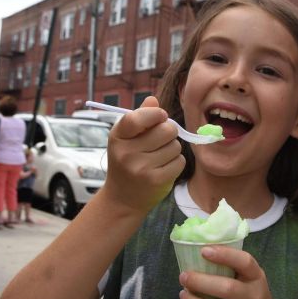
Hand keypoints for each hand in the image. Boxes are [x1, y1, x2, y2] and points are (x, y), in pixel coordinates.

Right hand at [100, 96, 184, 214]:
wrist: (122, 199)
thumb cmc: (126, 162)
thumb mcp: (126, 138)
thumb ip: (140, 117)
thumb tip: (153, 100)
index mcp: (118, 136)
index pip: (137, 118)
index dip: (155, 114)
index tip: (161, 116)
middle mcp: (127, 152)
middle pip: (166, 130)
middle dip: (169, 132)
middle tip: (162, 140)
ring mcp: (141, 168)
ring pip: (175, 146)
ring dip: (172, 149)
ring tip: (159, 156)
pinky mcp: (156, 181)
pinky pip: (179, 161)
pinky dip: (176, 163)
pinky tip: (164, 167)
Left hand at [178, 246, 290, 298]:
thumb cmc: (250, 297)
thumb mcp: (250, 279)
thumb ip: (232, 267)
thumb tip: (197, 252)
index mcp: (257, 278)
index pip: (245, 262)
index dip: (224, 255)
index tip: (204, 250)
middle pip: (226, 288)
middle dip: (199, 282)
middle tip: (184, 276)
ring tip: (184, 295)